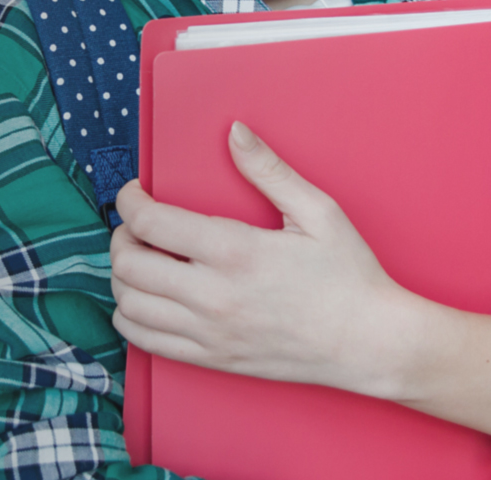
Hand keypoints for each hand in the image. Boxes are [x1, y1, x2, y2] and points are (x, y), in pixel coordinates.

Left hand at [108, 121, 415, 392]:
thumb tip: (234, 132)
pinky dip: (131, 317)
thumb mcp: (318, 212)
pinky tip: (148, 299)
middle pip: (129, 264)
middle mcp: (213, 295)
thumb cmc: (349, 276)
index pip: (149, 223)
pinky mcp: (212, 359)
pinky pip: (145, 341)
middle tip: (136, 225)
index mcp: (236, 251)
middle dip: (121, 236)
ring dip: (123, 277)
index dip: (129, 201)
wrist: (369, 343)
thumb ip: (269, 170)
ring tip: (143, 259)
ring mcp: (210, 332)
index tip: (134, 193)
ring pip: (129, 304)